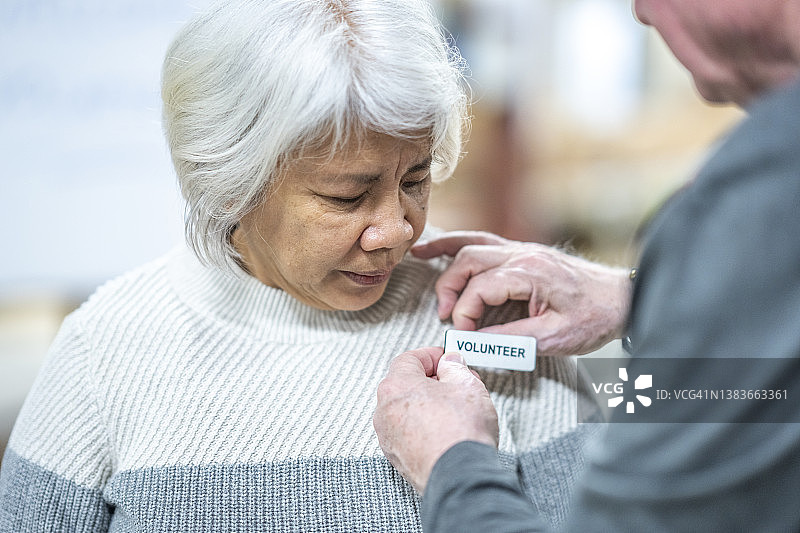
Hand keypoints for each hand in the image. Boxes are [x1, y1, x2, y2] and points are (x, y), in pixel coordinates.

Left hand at [373, 347, 498, 493]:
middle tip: (455, 383)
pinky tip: (446, 429)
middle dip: (432, 380)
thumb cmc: (460, 432)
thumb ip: (455, 367)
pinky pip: (408, 432)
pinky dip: (424, 426)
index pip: (409, 359)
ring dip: (427, 404)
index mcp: (396, 385)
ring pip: (406, 410)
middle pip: (405, 384)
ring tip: (455, 408)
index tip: (447, 359)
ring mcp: (388, 436)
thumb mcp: (466, 385)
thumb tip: (450, 363)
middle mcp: (384, 410)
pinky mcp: (397, 457)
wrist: (459, 476)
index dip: (431, 356)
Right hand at [413, 231, 631, 355]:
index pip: (480, 288)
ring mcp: (522, 250)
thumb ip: (510, 341)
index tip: (467, 334)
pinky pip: (484, 242)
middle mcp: (522, 254)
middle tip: (446, 315)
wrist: (622, 298)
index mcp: (530, 273)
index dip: (466, 313)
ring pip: (473, 245)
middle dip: (450, 288)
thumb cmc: (593, 318)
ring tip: (417, 257)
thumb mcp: (553, 339)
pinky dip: (459, 243)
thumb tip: (474, 344)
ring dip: (445, 255)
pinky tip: (440, 246)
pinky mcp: (523, 253)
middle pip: (469, 261)